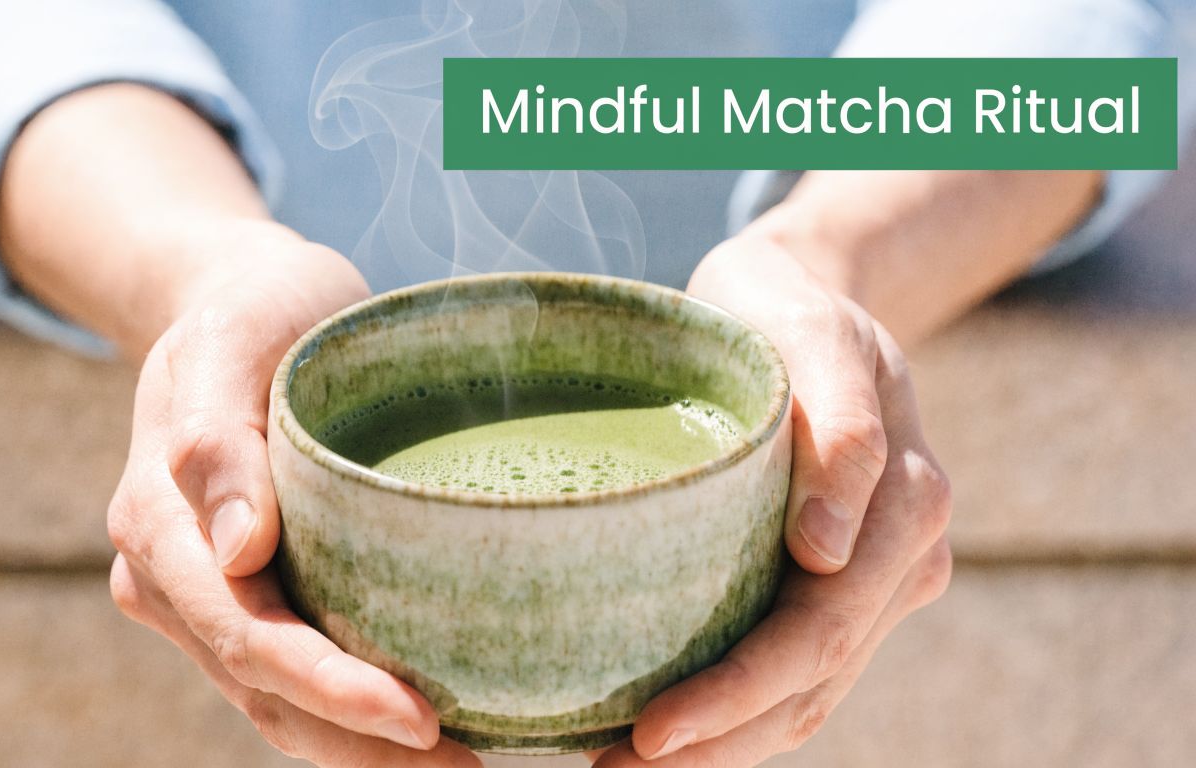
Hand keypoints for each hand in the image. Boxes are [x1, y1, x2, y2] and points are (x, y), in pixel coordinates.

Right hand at [103, 220, 480, 766]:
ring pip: (276, 702)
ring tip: (460, 766)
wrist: (242, 303)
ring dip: (359, 749)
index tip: (423, 718)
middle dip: (359, 743)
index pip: (248, 635)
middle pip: (265, 690)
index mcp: (158, 525)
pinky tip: (422, 723)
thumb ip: (214, 439)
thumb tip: (239, 552)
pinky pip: (291, 674)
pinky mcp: (251, 592)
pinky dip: (349, 712)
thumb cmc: (248, 310)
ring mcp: (209, 593)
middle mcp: (173, 577)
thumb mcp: (229, 341)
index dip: (331, 691)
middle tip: (467, 767)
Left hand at [593, 228, 952, 765]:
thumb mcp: (817, 337)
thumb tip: (825, 553)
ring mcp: (878, 579)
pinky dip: (744, 712)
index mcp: (905, 507)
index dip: (738, 693)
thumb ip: (843, 432)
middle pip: (812, 681)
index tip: (651, 730)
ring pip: (811, 695)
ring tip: (627, 767)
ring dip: (728, 745)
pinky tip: (677, 730)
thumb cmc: (791, 311)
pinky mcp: (843, 584)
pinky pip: (804, 670)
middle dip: (719, 740)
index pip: (818, 631)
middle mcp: (903, 557)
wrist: (806, 298)